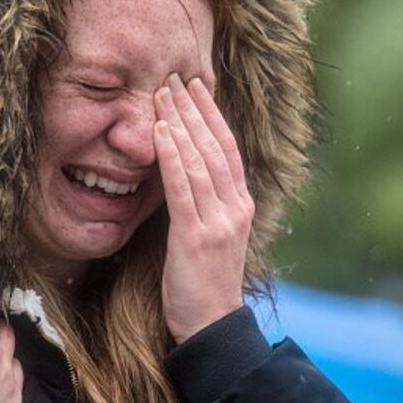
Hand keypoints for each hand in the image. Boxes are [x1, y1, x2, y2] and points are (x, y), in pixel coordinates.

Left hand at [154, 74, 253, 343]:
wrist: (211, 325)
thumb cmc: (205, 282)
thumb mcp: (213, 235)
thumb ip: (206, 203)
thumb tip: (185, 171)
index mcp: (241, 205)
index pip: (228, 148)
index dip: (212, 115)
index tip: (197, 87)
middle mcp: (236, 207)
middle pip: (215, 146)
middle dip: (194, 109)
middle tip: (176, 77)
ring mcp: (219, 221)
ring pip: (199, 159)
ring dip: (180, 123)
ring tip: (163, 94)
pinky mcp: (196, 236)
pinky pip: (182, 187)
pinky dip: (171, 155)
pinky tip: (161, 131)